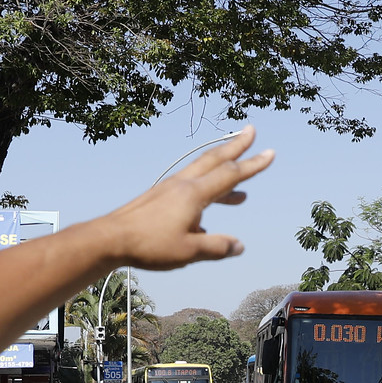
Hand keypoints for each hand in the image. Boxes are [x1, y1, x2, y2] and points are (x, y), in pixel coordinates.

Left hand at [102, 128, 274, 271]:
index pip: (230, 175)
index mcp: (194, 194)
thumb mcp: (188, 251)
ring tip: (240, 194)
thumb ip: (216, 247)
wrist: (111, 238)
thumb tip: (239, 245)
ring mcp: (169, 189)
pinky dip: (204, 193)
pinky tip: (204, 222)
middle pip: (215, 160)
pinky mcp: (159, 197)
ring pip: (201, 174)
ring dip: (222, 175)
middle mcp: (183, 185)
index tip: (271, 153)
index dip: (253, 165)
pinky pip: (188, 189)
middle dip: (236, 147)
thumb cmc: (149, 245)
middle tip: (251, 131)